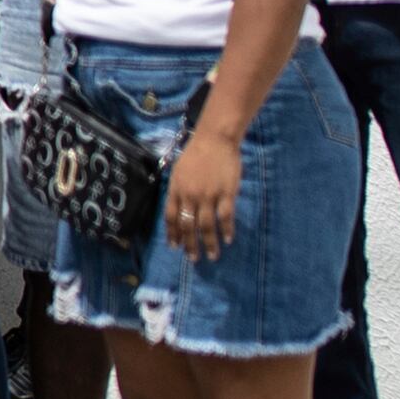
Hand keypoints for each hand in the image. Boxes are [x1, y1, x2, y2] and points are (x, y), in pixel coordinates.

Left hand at [165, 124, 242, 259]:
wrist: (215, 140)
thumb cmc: (196, 154)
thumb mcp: (179, 172)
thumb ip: (178, 191)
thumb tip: (178, 210)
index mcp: (176, 190)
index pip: (171, 217)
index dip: (173, 234)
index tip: (175, 247)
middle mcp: (190, 195)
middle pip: (187, 225)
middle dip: (190, 244)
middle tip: (193, 258)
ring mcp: (208, 195)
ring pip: (206, 225)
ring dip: (209, 243)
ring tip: (212, 255)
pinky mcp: (226, 193)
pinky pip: (225, 217)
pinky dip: (227, 230)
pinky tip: (228, 239)